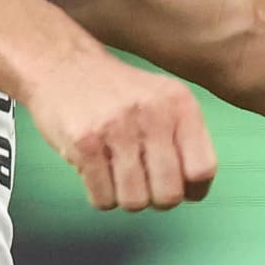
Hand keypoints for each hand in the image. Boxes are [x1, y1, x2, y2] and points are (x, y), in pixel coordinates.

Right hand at [24, 52, 218, 211]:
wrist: (61, 63)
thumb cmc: (116, 92)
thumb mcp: (162, 99)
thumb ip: (185, 139)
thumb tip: (195, 193)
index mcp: (180, 104)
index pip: (203, 169)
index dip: (193, 189)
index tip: (180, 188)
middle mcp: (152, 115)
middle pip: (169, 194)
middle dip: (156, 199)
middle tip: (143, 182)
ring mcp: (117, 129)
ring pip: (135, 202)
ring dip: (125, 198)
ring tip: (117, 175)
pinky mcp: (84, 142)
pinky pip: (102, 199)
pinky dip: (100, 196)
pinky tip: (97, 172)